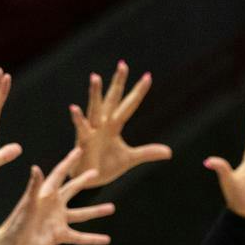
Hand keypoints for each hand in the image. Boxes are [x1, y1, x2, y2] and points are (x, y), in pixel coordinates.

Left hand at [0, 145, 114, 244]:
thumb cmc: (17, 223)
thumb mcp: (28, 204)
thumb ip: (34, 186)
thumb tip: (35, 167)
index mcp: (46, 194)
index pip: (59, 174)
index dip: (69, 162)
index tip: (79, 151)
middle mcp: (54, 205)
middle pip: (72, 189)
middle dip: (83, 181)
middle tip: (95, 172)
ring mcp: (58, 220)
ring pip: (81, 214)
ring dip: (96, 211)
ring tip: (111, 208)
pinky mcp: (59, 235)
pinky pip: (80, 237)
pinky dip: (93, 238)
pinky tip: (106, 239)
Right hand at [71, 61, 171, 188]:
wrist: (88, 180)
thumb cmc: (105, 166)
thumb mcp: (130, 158)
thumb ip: (148, 152)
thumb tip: (169, 152)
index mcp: (114, 125)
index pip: (129, 105)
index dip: (138, 92)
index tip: (148, 76)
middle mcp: (103, 123)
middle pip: (112, 99)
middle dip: (118, 83)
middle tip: (123, 64)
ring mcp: (93, 131)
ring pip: (95, 108)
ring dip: (95, 94)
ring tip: (95, 77)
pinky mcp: (83, 142)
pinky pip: (81, 128)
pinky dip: (78, 119)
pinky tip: (74, 108)